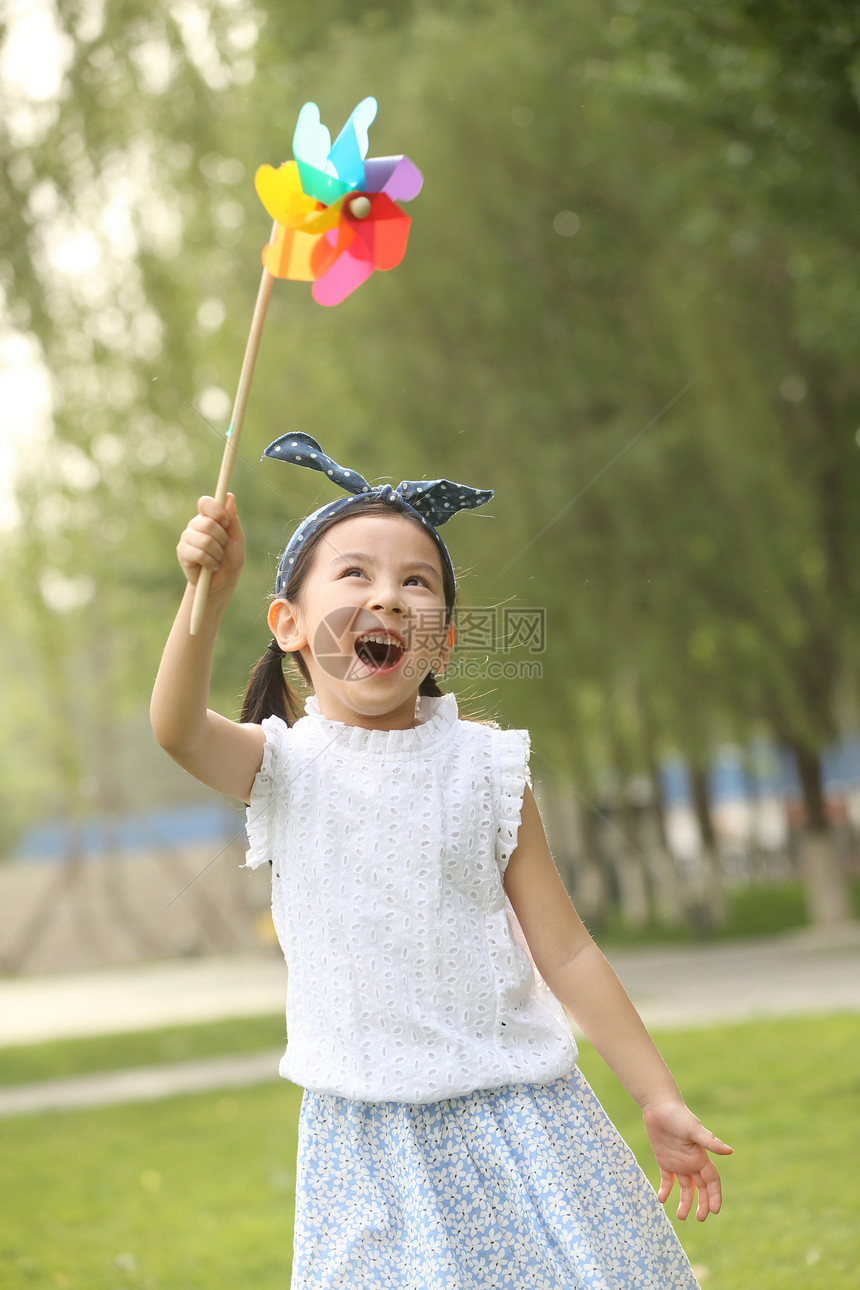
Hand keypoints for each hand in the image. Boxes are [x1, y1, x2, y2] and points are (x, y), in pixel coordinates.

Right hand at [177, 494, 244, 590]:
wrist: (223, 582)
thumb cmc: (230, 559)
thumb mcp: (236, 538)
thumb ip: (232, 518)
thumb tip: (229, 496)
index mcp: (208, 518)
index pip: (205, 502)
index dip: (216, 511)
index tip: (226, 523)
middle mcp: (195, 525)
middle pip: (208, 523)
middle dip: (222, 539)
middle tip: (223, 547)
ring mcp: (187, 538)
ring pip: (205, 540)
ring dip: (217, 553)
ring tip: (217, 559)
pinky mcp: (182, 553)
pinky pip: (198, 554)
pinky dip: (210, 562)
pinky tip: (210, 566)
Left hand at [642, 1099, 732, 1220]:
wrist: (658, 1105)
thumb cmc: (677, 1115)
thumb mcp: (694, 1129)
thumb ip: (710, 1141)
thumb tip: (730, 1151)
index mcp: (700, 1157)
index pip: (712, 1181)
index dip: (714, 1195)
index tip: (714, 1211)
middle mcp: (691, 1162)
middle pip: (701, 1188)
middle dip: (702, 1204)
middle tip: (699, 1218)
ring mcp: (678, 1162)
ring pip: (685, 1187)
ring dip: (685, 1202)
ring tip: (681, 1217)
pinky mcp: (664, 1160)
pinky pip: (667, 1179)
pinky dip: (665, 1190)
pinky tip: (661, 1199)